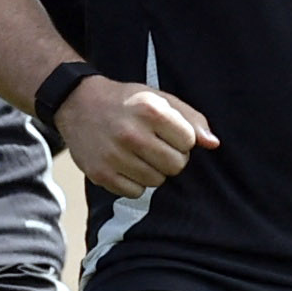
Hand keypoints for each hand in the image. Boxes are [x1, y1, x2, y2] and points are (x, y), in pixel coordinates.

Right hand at [55, 76, 219, 198]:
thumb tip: (213, 144)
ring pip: (157, 181)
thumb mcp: (159, 98)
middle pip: (176, 165)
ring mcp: (114, 155)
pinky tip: (126, 164)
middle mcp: (131, 133)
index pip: (189, 142)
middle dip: (172, 157)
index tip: (169, 132)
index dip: (183, 139)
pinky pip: (135, 192)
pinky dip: (135, 182)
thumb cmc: (127, 101)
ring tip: (140, 153)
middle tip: (156, 145)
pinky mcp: (101, 174)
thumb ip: (191, 118)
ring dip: (154, 170)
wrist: (78, 103)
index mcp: (150, 110)